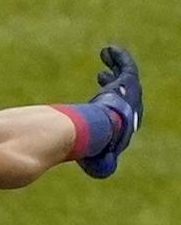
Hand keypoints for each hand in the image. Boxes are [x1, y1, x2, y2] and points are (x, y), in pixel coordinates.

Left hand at [80, 43, 141, 178]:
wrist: (101, 132)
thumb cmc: (95, 146)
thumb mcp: (97, 158)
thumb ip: (99, 163)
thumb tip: (102, 174)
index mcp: (124, 126)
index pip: (119, 112)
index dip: (111, 102)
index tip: (100, 93)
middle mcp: (131, 109)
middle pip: (122, 93)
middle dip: (114, 83)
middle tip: (101, 74)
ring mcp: (131, 95)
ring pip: (125, 77)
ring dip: (117, 66)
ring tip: (105, 55)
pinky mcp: (128, 83)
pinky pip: (126, 66)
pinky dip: (119, 57)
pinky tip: (108, 50)